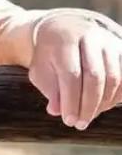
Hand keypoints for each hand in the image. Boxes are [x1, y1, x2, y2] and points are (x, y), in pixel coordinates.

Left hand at [28, 14, 121, 129]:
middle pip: (95, 76)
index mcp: (64, 39)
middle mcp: (89, 36)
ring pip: (114, 77)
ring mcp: (108, 41)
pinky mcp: (121, 48)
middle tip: (80, 124)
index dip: (71, 100)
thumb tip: (56, 111)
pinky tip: (104, 106)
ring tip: (89, 116)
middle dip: (88, 105)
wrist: (64, 30)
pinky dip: (117, 95)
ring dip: (103, 103)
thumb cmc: (50, 56)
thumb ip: (49, 89)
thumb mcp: (41, 70)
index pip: (71, 74)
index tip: (68, 120)